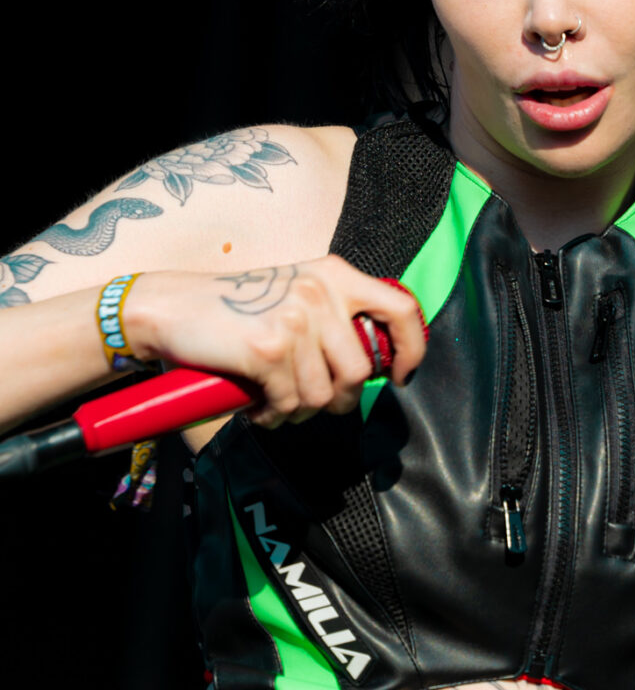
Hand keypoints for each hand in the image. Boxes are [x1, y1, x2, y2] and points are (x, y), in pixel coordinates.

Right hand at [124, 256, 426, 425]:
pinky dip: (272, 415)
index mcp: (334, 274)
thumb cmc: (232, 309)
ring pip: (323, 395)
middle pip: (359, 371)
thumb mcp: (295, 294)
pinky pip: (290, 404)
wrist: (168, 307)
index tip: (399, 375)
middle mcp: (320, 291)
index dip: (412, 350)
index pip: (401, 309)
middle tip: (309, 401)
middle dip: (338, 400)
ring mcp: (296, 319)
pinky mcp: (270, 349)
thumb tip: (372, 368)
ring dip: (298, 410)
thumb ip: (335, 318)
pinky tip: (254, 404)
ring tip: (273, 399)